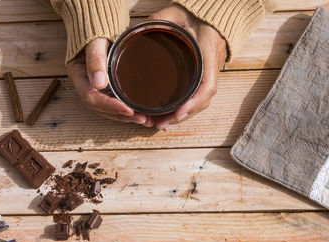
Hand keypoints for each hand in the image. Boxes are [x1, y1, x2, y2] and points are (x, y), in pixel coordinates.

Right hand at [67, 38, 153, 126]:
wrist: (99, 25)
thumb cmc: (97, 30)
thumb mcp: (95, 41)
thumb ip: (95, 58)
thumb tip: (99, 83)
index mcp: (79, 75)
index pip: (92, 97)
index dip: (110, 106)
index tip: (128, 110)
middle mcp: (86, 85)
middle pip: (101, 108)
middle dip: (121, 115)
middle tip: (142, 119)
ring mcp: (95, 88)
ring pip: (108, 109)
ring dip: (126, 117)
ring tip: (146, 121)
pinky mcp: (106, 88)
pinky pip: (114, 104)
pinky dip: (127, 111)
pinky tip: (142, 114)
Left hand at [150, 5, 226, 130]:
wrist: (211, 14)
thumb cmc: (193, 14)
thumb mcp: (174, 13)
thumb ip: (156, 21)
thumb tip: (132, 33)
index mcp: (207, 53)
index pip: (207, 85)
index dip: (193, 103)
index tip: (178, 113)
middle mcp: (211, 67)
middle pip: (202, 100)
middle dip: (183, 116)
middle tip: (161, 125)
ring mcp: (209, 73)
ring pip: (201, 102)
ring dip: (183, 116)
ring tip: (163, 125)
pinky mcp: (203, 76)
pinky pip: (198, 97)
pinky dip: (186, 110)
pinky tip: (172, 117)